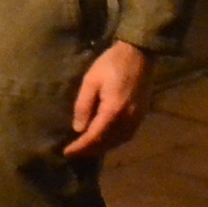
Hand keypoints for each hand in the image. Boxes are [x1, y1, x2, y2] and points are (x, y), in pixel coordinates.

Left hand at [64, 41, 152, 158]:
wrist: (139, 54)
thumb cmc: (111, 64)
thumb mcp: (91, 81)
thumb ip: (83, 106)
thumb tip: (78, 129)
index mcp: (113, 111)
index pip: (94, 137)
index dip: (80, 147)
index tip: (66, 152)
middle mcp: (127, 120)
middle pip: (106, 143)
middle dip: (89, 151)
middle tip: (74, 152)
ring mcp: (136, 120)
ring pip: (117, 142)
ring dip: (101, 148)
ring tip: (86, 148)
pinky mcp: (141, 116)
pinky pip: (126, 136)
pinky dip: (113, 141)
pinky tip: (104, 139)